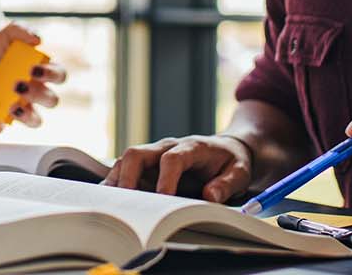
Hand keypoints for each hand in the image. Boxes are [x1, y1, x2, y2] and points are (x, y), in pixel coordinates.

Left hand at [0, 23, 66, 133]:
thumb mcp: (0, 36)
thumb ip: (18, 29)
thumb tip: (37, 39)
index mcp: (40, 72)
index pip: (60, 76)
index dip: (52, 74)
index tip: (33, 69)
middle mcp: (36, 93)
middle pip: (52, 100)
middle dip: (38, 94)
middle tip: (18, 85)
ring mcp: (22, 109)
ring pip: (36, 121)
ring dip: (25, 114)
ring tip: (10, 103)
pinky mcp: (2, 121)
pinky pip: (1, 128)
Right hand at [103, 134, 253, 202]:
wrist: (226, 149)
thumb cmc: (231, 162)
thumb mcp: (240, 172)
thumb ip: (227, 184)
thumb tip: (209, 196)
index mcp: (192, 147)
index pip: (172, 158)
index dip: (166, 178)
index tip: (163, 198)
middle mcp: (167, 147)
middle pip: (138, 154)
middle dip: (128, 176)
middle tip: (125, 202)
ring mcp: (154, 154)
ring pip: (126, 160)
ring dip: (116, 181)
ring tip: (111, 204)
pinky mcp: (148, 165)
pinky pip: (125, 170)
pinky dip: (116, 184)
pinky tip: (110, 201)